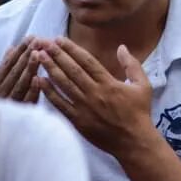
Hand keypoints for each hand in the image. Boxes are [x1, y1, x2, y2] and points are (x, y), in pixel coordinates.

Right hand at [0, 38, 39, 101]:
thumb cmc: (1, 101)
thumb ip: (5, 68)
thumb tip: (11, 48)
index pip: (8, 64)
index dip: (19, 51)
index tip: (31, 37)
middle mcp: (0, 92)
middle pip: (14, 71)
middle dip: (26, 55)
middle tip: (37, 41)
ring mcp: (9, 102)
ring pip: (20, 83)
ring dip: (29, 68)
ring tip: (38, 54)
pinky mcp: (19, 112)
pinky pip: (26, 100)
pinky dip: (32, 89)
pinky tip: (39, 78)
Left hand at [33, 38, 154, 157]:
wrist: (133, 141)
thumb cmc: (139, 112)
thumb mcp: (143, 85)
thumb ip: (132, 65)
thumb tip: (122, 47)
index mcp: (109, 83)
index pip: (86, 61)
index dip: (71, 49)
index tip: (59, 39)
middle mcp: (94, 93)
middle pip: (71, 70)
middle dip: (56, 54)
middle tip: (42, 43)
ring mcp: (84, 107)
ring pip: (63, 84)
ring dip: (49, 69)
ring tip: (37, 56)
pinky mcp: (77, 120)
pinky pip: (59, 104)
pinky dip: (48, 92)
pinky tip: (39, 81)